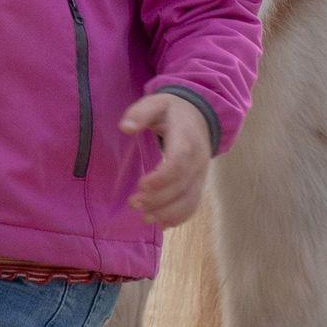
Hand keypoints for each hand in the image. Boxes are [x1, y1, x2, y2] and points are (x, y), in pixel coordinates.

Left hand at [120, 93, 209, 226]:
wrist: (200, 115)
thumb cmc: (172, 110)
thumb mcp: (156, 102)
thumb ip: (140, 113)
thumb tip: (125, 128)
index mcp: (187, 140)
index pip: (178, 163)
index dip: (162, 178)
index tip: (141, 185)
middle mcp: (198, 161)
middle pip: (182, 186)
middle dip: (159, 199)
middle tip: (134, 203)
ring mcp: (201, 174)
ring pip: (189, 200)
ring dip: (167, 212)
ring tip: (144, 217)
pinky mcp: (199, 183)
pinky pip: (193, 204)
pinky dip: (179, 217)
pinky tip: (160, 223)